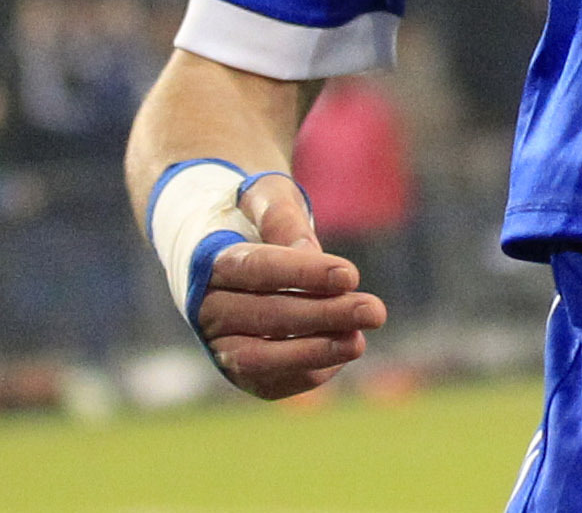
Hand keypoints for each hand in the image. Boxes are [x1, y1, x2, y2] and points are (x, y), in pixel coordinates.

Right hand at [190, 173, 387, 398]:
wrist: (231, 256)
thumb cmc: (255, 220)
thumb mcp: (267, 198)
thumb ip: (281, 216)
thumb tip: (308, 252)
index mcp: (209, 261)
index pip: (257, 269)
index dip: (304, 274)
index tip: (351, 275)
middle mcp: (207, 308)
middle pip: (264, 316)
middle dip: (323, 315)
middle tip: (374, 311)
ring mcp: (219, 344)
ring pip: (260, 358)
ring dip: (314, 353)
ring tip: (360, 341)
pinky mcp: (240, 372)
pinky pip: (270, 383)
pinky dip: (308, 372)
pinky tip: (345, 349)